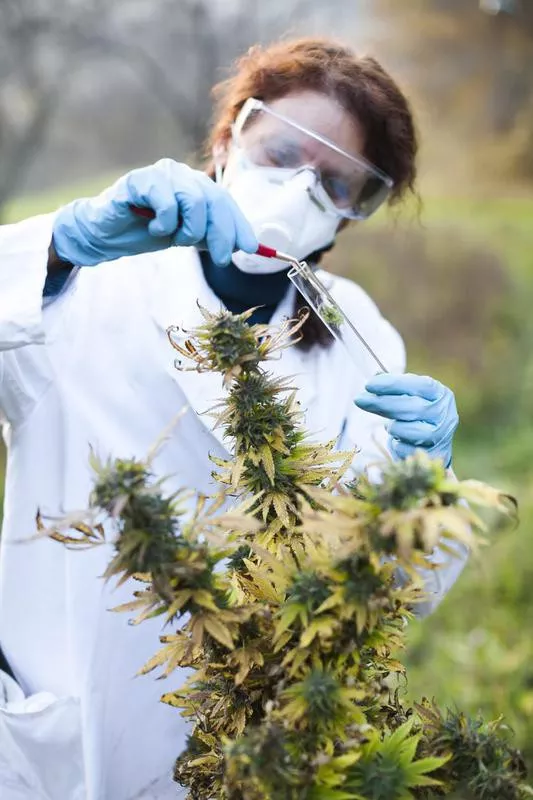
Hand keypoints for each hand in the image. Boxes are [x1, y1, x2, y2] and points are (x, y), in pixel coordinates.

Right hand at [52, 159, 256, 267]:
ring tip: (174, 238)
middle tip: (221, 259)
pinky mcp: (140, 180)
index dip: (239, 225)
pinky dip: (166, 222)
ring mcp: (161, 174)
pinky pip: (167, 202)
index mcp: (195, 184)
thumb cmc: (147, 231)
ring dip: (189, 230)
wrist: (107, 233)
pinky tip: (154, 227)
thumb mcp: (186, 236)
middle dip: (222, 234)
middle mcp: (182, 174)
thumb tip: (246, 245)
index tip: (250, 248)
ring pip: (195, 201)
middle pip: (215, 200)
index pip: (225, 201)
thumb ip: (212, 236)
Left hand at [354, 373, 458, 467]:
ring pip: (406, 429)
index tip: (369, 384)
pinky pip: (404, 448)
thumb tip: (375, 378)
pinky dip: (396, 443)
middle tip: (360, 399)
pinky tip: (398, 440)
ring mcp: (440, 435)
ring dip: (391, 426)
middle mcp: (444, 413)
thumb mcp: (408, 396)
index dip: (393, 383)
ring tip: (388, 424)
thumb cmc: (417, 416)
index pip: (419, 385)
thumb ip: (393, 387)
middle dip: (382, 403)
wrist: (432, 447)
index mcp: (440, 394)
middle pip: (411, 407)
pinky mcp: (431, 454)